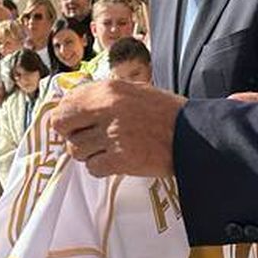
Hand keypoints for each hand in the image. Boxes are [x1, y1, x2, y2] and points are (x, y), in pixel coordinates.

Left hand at [49, 79, 182, 177]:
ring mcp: (114, 136)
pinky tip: (117, 159)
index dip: (66, 116)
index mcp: (109, 89)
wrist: (194, 135)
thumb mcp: (133, 90)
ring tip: (108, 147)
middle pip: (63, 128)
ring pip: (77, 151)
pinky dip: (101, 167)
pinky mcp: (121, 160)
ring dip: (88, 152)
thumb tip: (72, 100)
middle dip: (72, 134)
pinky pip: (93, 168)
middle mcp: (108, 110)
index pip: (65, 104)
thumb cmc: (165, 112)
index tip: (74, 122)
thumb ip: (101, 94)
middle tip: (88, 136)